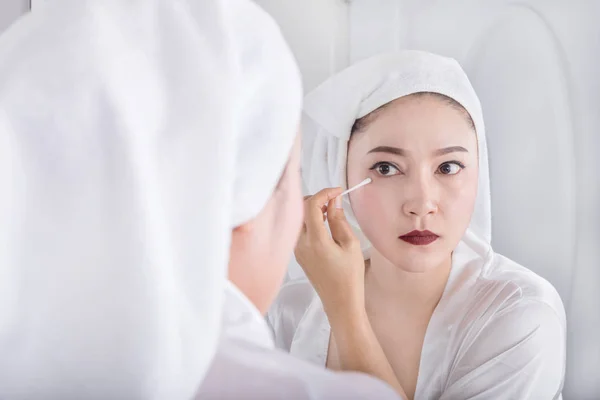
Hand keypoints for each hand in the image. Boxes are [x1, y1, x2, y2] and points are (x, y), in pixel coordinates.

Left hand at [294, 187, 365, 318]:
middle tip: (335, 200)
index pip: (310, 205)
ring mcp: (297, 249)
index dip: (324, 193)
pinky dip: (310, 221)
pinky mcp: (298, 253)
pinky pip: (299, 229)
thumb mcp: (350, 244)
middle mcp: (300, 243)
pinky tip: (325, 224)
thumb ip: (339, 220)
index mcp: (314, 240)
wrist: (340, 302)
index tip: (338, 191)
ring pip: (298, 218)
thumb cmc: (349, 276)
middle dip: (317, 199)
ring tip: (331, 212)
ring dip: (312, 209)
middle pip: (300, 208)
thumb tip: (334, 202)